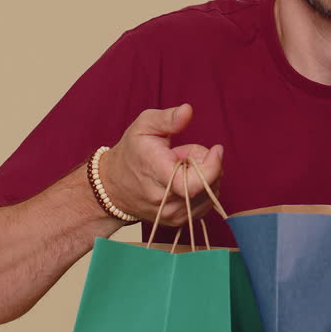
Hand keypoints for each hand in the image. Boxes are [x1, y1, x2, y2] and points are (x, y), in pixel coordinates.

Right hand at [97, 103, 223, 226]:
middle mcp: (165, 201)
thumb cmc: (132, 152)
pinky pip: (206, 204)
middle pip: (208, 185)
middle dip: (207, 165)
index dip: (212, 166)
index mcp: (157, 174)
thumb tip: (188, 110)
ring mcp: (172, 215)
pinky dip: (202, 190)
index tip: (216, 149)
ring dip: (205, 178)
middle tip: (186, 153)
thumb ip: (168, 118)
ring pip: (210, 194)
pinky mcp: (178, 221)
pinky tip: (183, 180)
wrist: (114, 186)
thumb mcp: (144, 125)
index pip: (194, 183)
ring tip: (181, 167)